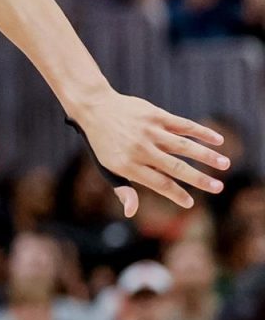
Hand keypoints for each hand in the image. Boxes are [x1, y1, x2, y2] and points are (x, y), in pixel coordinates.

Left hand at [69, 92, 227, 216]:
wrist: (95, 107)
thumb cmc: (104, 143)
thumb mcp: (107, 168)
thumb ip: (123, 189)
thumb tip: (132, 212)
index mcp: (128, 165)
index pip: (158, 183)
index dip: (175, 194)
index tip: (189, 203)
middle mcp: (140, 149)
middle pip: (174, 167)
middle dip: (198, 179)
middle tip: (218, 188)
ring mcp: (149, 131)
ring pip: (182, 145)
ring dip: (206, 155)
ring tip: (225, 164)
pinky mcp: (155, 115)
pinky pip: (182, 125)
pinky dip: (201, 132)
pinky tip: (218, 140)